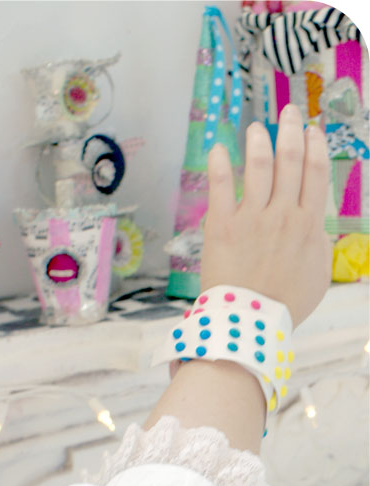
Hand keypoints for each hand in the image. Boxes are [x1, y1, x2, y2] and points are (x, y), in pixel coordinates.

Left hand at [200, 104, 331, 326]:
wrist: (250, 321)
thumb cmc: (285, 304)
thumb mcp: (318, 275)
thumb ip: (318, 245)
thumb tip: (316, 228)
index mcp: (309, 224)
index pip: (315, 174)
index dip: (315, 147)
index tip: (312, 130)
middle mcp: (283, 214)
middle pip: (290, 162)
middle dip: (291, 131)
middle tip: (288, 113)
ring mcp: (251, 217)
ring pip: (258, 167)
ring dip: (258, 141)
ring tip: (255, 127)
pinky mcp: (221, 225)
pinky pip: (221, 186)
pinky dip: (220, 163)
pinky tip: (219, 147)